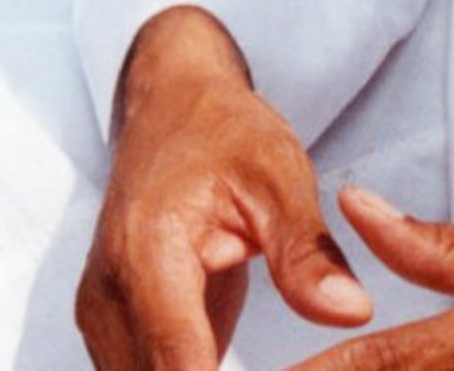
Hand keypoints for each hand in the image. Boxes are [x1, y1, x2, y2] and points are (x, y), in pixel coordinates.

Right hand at [78, 8, 375, 370]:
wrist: (171, 108)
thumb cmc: (221, 132)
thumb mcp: (279, 176)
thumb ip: (307, 251)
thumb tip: (351, 310)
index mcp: (145, 251)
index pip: (178, 364)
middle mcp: (108, 291)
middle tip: (300, 369)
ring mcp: (102, 314)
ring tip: (275, 366)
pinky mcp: (113, 328)